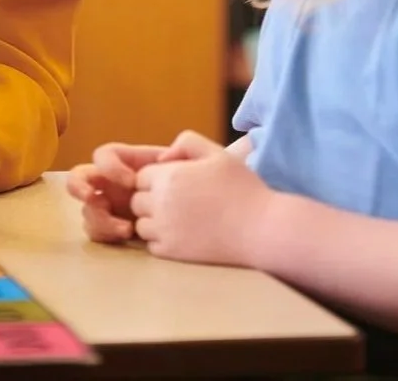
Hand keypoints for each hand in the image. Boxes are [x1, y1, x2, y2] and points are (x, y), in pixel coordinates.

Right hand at [67, 131, 221, 243]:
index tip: (132, 180)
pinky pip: (97, 231)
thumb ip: (187, 146)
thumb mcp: (205, 157)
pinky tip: (128, 235)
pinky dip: (104, 233)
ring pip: (87, 209)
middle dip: (81, 187)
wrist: (217, 215)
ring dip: (98, 218)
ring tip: (126, 229)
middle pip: (81, 179)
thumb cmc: (209, 184)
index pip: (104, 155)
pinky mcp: (117, 230)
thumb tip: (163, 160)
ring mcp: (114, 208)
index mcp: (131, 162)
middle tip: (96, 199)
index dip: (110, 165)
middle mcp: (116, 184)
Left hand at [131, 145, 276, 265]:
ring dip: (154, 221)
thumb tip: (161, 158)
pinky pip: (152, 246)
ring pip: (141, 224)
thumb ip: (186, 143)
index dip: (157, 177)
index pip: (141, 176)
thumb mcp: (216, 153)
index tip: (179, 182)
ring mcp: (165, 230)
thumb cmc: (241, 188)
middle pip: (137, 200)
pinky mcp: (173, 253)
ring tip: (181, 218)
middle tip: (180, 201)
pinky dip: (162, 241)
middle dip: (151, 199)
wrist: (260, 228)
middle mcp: (161, 204)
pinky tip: (184, 234)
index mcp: (168, 177)